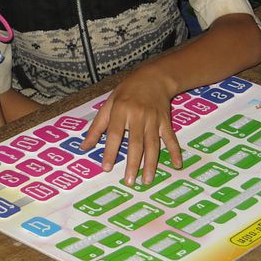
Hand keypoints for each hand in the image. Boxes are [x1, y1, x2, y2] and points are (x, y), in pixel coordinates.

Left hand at [80, 66, 182, 185]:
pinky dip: (174, 151)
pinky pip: (170, 138)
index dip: (110, 151)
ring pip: (153, 144)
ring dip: (151, 163)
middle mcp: (138, 115)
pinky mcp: (166, 121)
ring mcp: (154, 119)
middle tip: (129, 182)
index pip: (114, 134)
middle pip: (136, 143)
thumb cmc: (127, 92)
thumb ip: (97, 126)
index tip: (106, 168)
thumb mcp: (108, 104)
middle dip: (133, 164)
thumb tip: (84, 147)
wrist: (153, 78)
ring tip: (147, 180)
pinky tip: (176, 165)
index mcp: (121, 110)